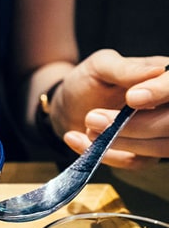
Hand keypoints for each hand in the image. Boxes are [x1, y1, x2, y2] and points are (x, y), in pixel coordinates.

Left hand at [52, 49, 168, 168]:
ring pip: (160, 147)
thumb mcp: (100, 66)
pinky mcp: (145, 154)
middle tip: (92, 118)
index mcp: (165, 78)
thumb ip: (125, 68)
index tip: (132, 98)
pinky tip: (76, 138)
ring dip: (120, 141)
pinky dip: (105, 154)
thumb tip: (157, 71)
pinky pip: (135, 162)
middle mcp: (168, 107)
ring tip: (87, 127)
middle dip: (134, 125)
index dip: (161, 92)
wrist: (69, 104)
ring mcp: (160, 133)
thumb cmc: (88, 80)